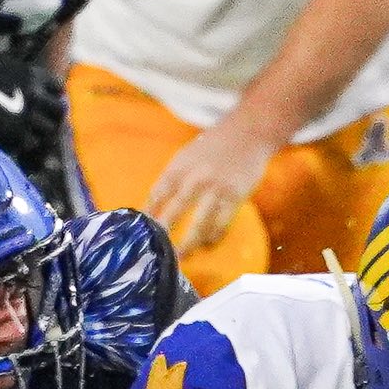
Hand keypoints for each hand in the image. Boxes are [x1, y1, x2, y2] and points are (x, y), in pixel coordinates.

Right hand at [0, 49, 66, 164]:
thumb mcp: (1, 63)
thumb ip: (20, 60)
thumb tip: (31, 45)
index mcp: (33, 76)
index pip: (58, 87)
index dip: (53, 95)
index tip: (48, 101)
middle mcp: (35, 95)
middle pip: (59, 109)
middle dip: (53, 115)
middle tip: (46, 120)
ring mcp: (29, 117)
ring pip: (50, 129)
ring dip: (43, 131)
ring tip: (33, 132)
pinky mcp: (20, 136)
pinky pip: (34, 143)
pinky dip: (28, 143)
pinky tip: (20, 141)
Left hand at [146, 116, 278, 259]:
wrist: (247, 132)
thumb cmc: (213, 145)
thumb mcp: (185, 156)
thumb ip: (172, 178)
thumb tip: (155, 205)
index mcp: (179, 168)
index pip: (157, 194)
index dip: (148, 214)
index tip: (140, 230)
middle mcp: (195, 179)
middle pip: (175, 211)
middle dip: (164, 233)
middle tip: (155, 252)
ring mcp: (216, 189)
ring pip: (199, 223)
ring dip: (189, 243)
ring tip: (180, 257)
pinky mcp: (235, 197)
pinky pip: (222, 223)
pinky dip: (213, 236)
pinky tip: (207, 245)